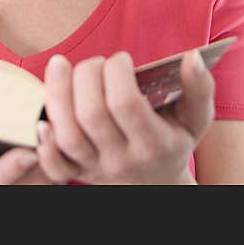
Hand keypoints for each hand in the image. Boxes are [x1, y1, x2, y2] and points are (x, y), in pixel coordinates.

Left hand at [36, 49, 214, 184]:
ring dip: (57, 94)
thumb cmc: (174, 141)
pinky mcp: (76, 174)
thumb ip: (200, 89)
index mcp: (154, 144)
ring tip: (60, 66)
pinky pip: (53, 166)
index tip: (121, 59)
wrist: (157, 186)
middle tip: (95, 63)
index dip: (117, 72)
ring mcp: (96, 169)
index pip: (125, 103)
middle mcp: (122, 160)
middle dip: (86, 76)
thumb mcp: (196, 120)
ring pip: (67, 135)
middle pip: (92, 115)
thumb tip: (192, 58)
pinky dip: (43, 143)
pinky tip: (43, 117)